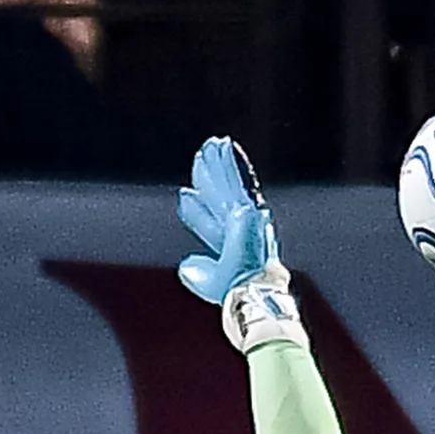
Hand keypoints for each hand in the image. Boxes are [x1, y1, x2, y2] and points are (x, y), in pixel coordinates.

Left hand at [174, 135, 279, 305]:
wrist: (249, 285)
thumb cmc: (235, 288)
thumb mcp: (210, 281)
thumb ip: (199, 274)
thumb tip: (186, 267)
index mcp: (232, 244)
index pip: (211, 222)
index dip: (197, 210)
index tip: (184, 196)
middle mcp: (241, 226)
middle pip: (220, 196)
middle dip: (209, 178)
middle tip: (200, 159)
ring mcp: (246, 214)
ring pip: (229, 183)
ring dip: (220, 164)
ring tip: (211, 145)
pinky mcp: (248, 205)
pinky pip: (238, 178)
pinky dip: (231, 163)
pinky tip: (225, 146)